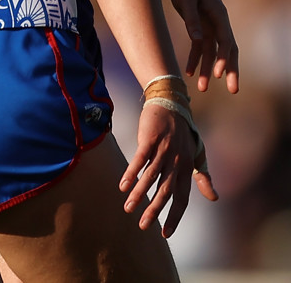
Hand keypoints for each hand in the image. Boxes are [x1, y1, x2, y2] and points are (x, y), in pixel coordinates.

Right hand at [119, 103, 203, 237]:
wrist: (171, 103)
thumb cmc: (184, 131)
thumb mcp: (198, 154)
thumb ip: (204, 176)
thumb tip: (215, 198)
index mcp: (188, 167)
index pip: (182, 198)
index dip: (174, 216)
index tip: (165, 234)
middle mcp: (176, 161)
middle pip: (165, 191)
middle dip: (154, 211)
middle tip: (143, 226)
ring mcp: (163, 150)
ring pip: (150, 177)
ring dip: (139, 194)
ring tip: (128, 208)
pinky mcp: (149, 139)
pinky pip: (139, 159)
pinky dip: (131, 173)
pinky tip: (123, 186)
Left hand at [164, 0, 238, 93]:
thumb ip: (191, 18)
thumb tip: (198, 39)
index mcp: (218, 12)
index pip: (225, 39)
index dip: (223, 57)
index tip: (218, 73)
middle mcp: (217, 20)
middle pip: (227, 48)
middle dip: (229, 69)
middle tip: (234, 89)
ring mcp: (208, 24)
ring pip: (212, 51)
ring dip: (207, 69)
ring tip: (201, 88)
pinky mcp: (198, 25)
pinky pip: (199, 46)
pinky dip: (194, 58)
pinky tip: (188, 72)